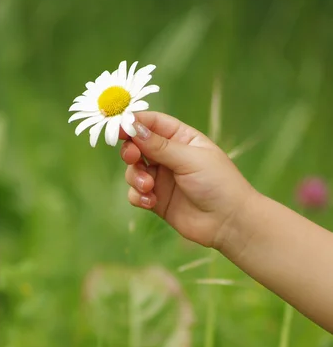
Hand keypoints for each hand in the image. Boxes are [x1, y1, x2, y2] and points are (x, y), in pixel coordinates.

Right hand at [121, 111, 255, 249]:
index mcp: (182, 138)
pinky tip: (151, 201)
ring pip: (133, 170)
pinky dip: (138, 196)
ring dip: (136, 177)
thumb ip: (159, 145)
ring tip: (149, 186)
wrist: (228, 222)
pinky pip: (136, 193)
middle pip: (137, 146)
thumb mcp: (189, 159)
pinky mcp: (157, 200)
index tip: (118, 127)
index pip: (152, 123)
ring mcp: (162, 179)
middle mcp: (169, 156)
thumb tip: (133, 127)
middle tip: (133, 157)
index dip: (133, 123)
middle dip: (131, 151)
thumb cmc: (218, 184)